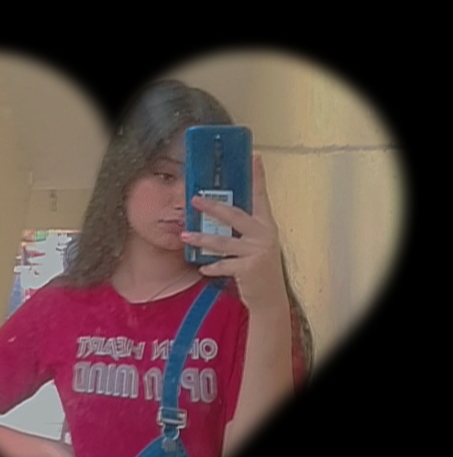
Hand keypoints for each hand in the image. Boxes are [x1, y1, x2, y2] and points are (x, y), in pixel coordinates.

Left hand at [181, 154, 287, 314]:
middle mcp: (264, 235)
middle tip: (194, 200)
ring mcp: (257, 252)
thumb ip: (245, 230)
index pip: (261, 197)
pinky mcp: (249, 269)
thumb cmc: (260, 269)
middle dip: (212, 207)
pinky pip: (223, 264)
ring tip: (185, 235)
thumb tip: (222, 213)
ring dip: (201, 238)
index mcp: (267, 226)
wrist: (271, 299)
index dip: (258, 177)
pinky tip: (202, 266)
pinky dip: (211, 265)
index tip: (255, 157)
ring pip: (223, 241)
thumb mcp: (258, 245)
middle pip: (234, 215)